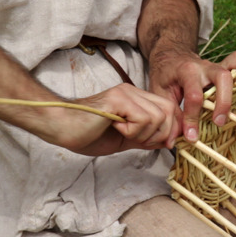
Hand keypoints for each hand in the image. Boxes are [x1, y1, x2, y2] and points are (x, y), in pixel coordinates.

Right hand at [60, 83, 181, 155]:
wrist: (62, 128)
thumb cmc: (88, 134)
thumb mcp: (127, 139)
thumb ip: (147, 137)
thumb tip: (169, 141)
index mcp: (136, 98)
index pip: (170, 108)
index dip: (172, 129)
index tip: (166, 145)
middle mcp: (133, 91)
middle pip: (169, 110)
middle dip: (163, 134)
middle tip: (141, 142)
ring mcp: (126, 93)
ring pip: (158, 117)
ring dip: (144, 134)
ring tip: (124, 134)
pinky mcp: (118, 99)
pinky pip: (143, 118)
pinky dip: (133, 132)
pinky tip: (116, 128)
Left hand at [148, 49, 235, 142]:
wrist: (170, 55)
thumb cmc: (166, 77)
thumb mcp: (160, 94)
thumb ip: (169, 115)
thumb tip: (172, 141)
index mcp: (187, 72)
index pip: (194, 95)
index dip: (193, 118)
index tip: (192, 137)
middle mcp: (206, 65)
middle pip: (222, 77)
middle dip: (224, 100)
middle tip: (221, 121)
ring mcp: (219, 63)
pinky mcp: (228, 63)